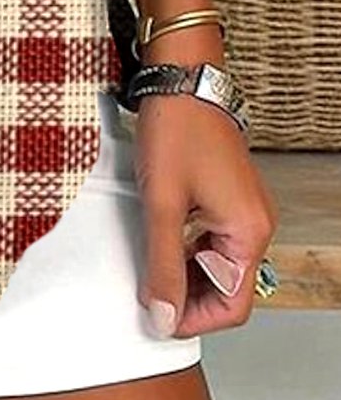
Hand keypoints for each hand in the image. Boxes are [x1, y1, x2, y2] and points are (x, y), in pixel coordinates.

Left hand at [133, 91, 279, 338]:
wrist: (180, 80)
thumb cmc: (176, 130)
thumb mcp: (162, 205)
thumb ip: (162, 265)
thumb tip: (162, 315)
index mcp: (248, 231)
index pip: (232, 305)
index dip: (193, 319)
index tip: (156, 317)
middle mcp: (254, 224)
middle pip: (227, 288)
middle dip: (187, 297)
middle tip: (146, 293)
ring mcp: (243, 209)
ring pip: (217, 265)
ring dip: (184, 273)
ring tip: (147, 266)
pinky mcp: (228, 196)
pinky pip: (212, 240)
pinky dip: (187, 249)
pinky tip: (158, 241)